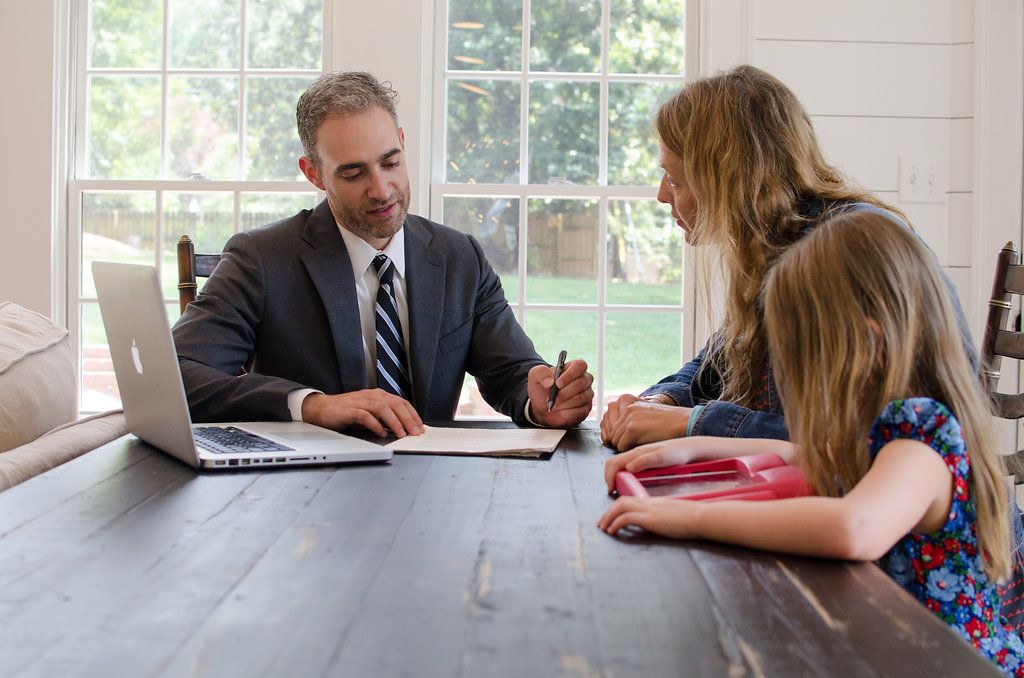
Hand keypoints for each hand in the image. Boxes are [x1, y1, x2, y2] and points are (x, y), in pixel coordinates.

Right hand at [300, 390, 423, 437]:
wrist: (322, 409)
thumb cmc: (347, 412)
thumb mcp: (370, 413)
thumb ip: (384, 418)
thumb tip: (402, 429)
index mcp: (378, 395)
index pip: (401, 402)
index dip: (413, 414)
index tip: (420, 427)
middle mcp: (371, 396)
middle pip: (395, 404)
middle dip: (408, 419)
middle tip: (416, 433)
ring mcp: (360, 402)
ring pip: (383, 408)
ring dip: (395, 422)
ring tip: (402, 434)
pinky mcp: (350, 410)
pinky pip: (365, 416)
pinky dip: (375, 425)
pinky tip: (381, 434)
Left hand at [527, 359, 593, 427]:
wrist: (543, 407)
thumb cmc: (542, 389)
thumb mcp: (535, 377)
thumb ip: (540, 373)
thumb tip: (549, 381)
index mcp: (573, 367)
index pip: (580, 365)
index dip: (570, 374)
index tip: (558, 384)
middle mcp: (584, 379)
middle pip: (580, 383)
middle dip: (563, 392)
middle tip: (552, 397)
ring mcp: (587, 394)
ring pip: (580, 398)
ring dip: (563, 403)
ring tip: (554, 403)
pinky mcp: (586, 408)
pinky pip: (579, 410)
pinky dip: (566, 412)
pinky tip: (560, 410)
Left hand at [597, 496, 701, 537]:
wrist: (702, 516)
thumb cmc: (693, 519)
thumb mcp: (674, 516)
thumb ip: (663, 517)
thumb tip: (658, 524)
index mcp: (654, 503)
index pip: (631, 500)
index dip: (618, 508)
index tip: (611, 518)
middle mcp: (649, 503)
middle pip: (621, 501)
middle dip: (608, 512)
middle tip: (601, 524)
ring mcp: (650, 510)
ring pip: (620, 507)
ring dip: (608, 517)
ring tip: (604, 529)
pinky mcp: (651, 519)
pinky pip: (627, 518)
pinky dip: (617, 524)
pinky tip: (614, 532)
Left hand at [601, 398, 690, 451]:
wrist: (684, 422)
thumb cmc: (668, 423)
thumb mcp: (645, 414)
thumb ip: (630, 419)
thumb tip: (612, 434)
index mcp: (628, 402)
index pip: (610, 423)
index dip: (618, 435)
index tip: (625, 441)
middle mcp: (626, 407)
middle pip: (612, 432)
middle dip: (620, 441)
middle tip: (634, 445)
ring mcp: (629, 417)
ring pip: (615, 440)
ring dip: (625, 446)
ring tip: (640, 445)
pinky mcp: (632, 428)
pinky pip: (621, 446)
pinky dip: (629, 450)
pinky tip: (642, 446)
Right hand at [603, 438, 705, 492]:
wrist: (691, 449)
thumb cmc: (679, 452)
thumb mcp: (663, 458)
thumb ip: (645, 461)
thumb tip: (628, 467)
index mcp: (637, 452)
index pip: (613, 463)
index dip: (609, 477)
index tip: (611, 489)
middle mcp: (636, 453)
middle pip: (612, 463)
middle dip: (608, 476)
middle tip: (612, 490)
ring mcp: (639, 455)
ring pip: (619, 464)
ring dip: (614, 475)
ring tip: (618, 487)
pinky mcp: (644, 459)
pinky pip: (626, 465)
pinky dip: (622, 474)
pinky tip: (628, 481)